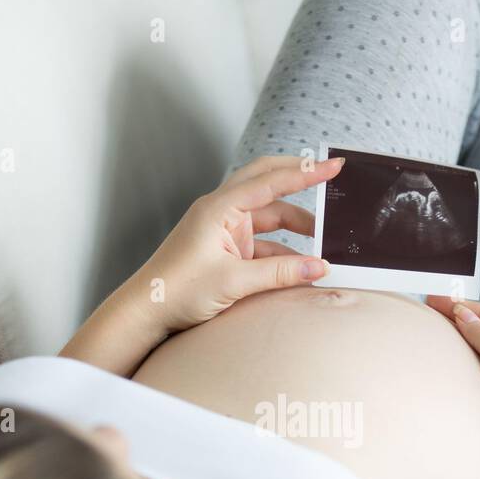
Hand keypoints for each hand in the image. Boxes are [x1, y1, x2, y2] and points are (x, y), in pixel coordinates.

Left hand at [138, 154, 342, 334]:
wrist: (146, 312)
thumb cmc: (177, 290)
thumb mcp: (234, 282)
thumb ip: (280, 272)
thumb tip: (319, 268)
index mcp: (219, 207)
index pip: (270, 181)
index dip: (305, 173)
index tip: (333, 166)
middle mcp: (222, 211)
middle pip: (267, 184)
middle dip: (299, 182)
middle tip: (330, 180)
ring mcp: (223, 230)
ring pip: (269, 218)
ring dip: (295, 228)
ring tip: (324, 242)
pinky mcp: (225, 250)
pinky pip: (262, 244)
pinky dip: (283, 253)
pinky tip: (301, 267)